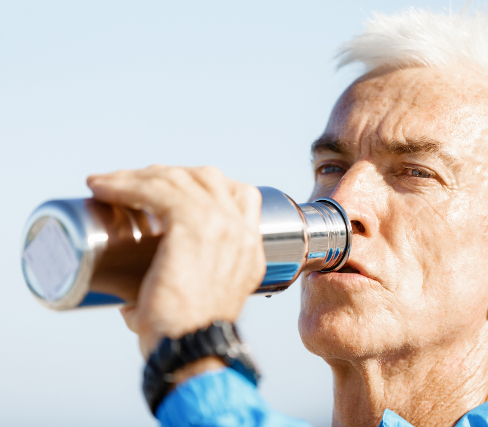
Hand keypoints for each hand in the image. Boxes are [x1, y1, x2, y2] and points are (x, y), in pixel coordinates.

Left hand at [87, 165, 264, 358]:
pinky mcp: (192, 225)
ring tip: (110, 184)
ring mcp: (221, 225)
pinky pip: (158, 190)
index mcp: (250, 247)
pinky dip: (126, 183)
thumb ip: (176, 291)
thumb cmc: (186, 337)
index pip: (239, 193)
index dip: (200, 184)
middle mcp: (241, 231)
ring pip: (179, 178)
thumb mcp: (198, 303)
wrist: (191, 352)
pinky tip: (102, 186)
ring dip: (140, 175)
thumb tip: (132, 292)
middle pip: (206, 177)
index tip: (164, 191)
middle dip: (167, 174)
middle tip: (132, 187)